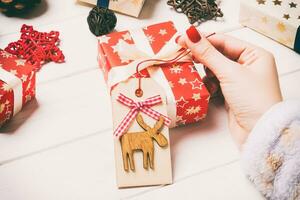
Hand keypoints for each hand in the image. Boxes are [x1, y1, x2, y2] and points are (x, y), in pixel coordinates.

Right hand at [176, 26, 282, 148]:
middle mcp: (248, 66)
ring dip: (207, 75)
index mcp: (255, 55)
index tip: (184, 39)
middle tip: (186, 56)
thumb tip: (191, 35)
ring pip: (214, 70)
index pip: (224, 41)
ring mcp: (239, 81)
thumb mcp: (230, 73)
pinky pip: (215, 83)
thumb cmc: (253, 99)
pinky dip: (210, 86)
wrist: (258, 133)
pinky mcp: (231, 94)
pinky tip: (211, 92)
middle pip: (218, 55)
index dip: (204, 40)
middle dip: (204, 58)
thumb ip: (208, 54)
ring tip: (207, 81)